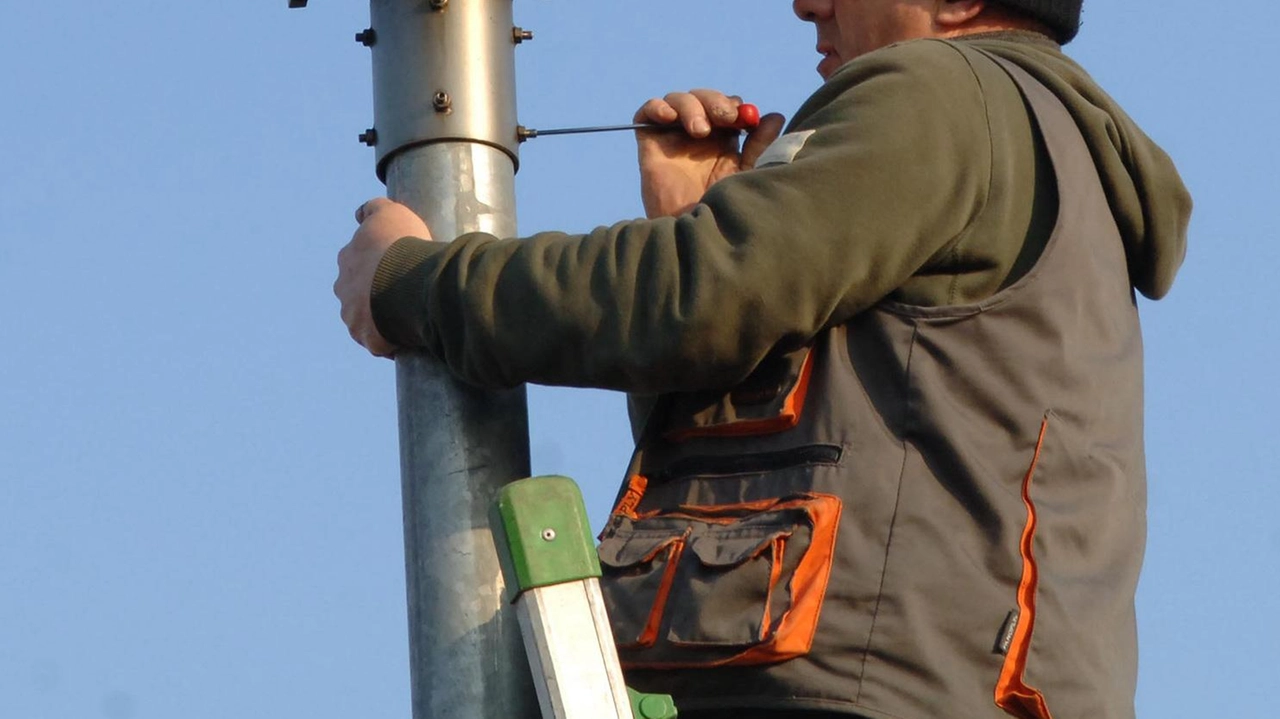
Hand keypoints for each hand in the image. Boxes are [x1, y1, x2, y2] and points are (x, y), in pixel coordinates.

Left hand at [334, 197, 430, 357]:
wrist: (408, 280)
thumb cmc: (401, 245)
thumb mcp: (390, 212)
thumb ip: (374, 209)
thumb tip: (360, 214)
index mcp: (348, 259)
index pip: (358, 263)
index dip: (378, 265)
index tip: (397, 267)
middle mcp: (343, 287)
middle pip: (358, 293)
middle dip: (376, 294)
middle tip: (404, 292)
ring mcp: (352, 315)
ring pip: (365, 320)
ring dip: (381, 320)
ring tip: (409, 316)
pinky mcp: (367, 338)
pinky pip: (379, 344)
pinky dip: (391, 341)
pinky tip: (409, 335)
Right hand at [634, 89, 784, 217]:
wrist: (697, 235)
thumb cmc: (727, 212)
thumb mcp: (750, 174)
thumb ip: (762, 145)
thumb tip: (773, 116)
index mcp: (723, 144)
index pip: (726, 107)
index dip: (733, 106)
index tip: (745, 121)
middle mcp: (697, 141)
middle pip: (703, 99)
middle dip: (715, 101)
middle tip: (726, 118)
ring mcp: (673, 141)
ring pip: (678, 100)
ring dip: (691, 106)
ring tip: (699, 131)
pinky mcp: (651, 147)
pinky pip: (647, 112)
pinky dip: (657, 107)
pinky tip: (670, 118)